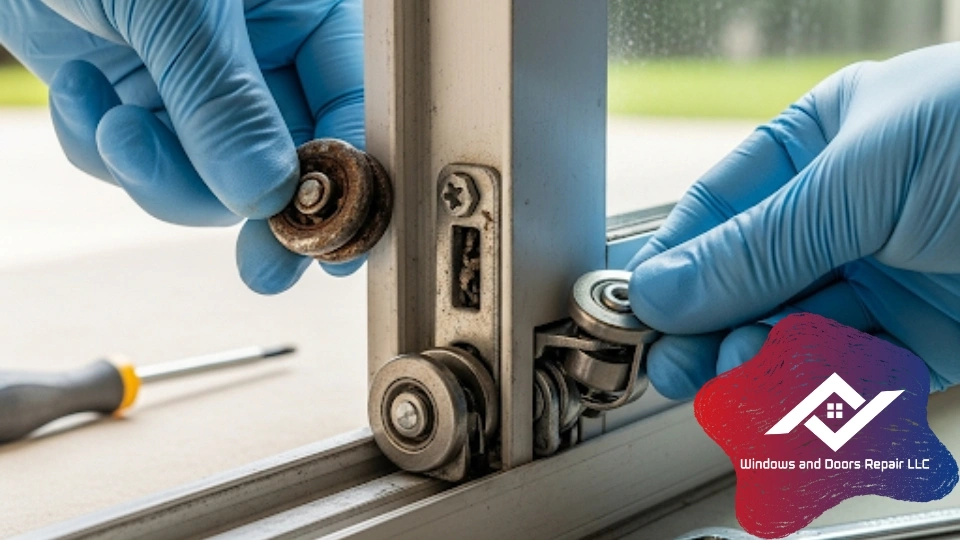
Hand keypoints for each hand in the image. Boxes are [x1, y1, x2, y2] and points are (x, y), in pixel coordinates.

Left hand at [0, 0, 363, 292]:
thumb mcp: (172, 3)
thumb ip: (223, 101)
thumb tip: (265, 193)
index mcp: (304, 5)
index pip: (352, 104)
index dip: (349, 180)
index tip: (335, 242)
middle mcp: (261, 47)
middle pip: (285, 160)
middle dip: (245, 202)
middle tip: (261, 262)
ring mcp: (198, 76)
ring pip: (211, 176)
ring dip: (157, 172)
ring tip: (115, 126)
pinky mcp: (141, 93)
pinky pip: (142, 161)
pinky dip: (102, 145)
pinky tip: (81, 92)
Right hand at [628, 43, 959, 398]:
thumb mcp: (863, 176)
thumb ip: (757, 243)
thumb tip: (661, 288)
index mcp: (820, 144)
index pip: (718, 210)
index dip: (674, 264)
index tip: (642, 316)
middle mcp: (843, 212)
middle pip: (746, 283)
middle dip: (714, 329)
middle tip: (687, 370)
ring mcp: (881, 276)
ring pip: (792, 336)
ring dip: (767, 366)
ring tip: (754, 379)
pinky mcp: (925, 338)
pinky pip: (852, 373)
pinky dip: (827, 393)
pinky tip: (813, 396)